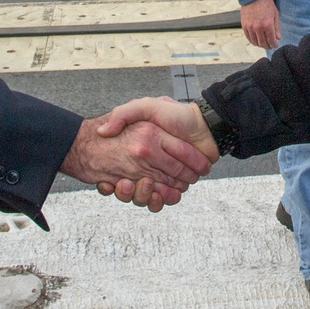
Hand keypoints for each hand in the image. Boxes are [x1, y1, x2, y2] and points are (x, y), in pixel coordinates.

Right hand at [60, 111, 212, 212]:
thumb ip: (125, 114)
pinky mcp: (173, 185)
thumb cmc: (178, 115)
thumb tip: (103, 131)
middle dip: (128, 188)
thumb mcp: (147, 106)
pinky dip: (158, 201)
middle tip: (126, 183)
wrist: (206, 125)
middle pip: (132, 183)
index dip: (114, 176)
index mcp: (140, 145)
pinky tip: (157, 196)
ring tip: (144, 186)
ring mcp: (160, 175)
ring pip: (144, 194)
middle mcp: (147, 161)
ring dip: (141, 195)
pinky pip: (161, 199)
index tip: (112, 179)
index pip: (121, 166)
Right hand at [240, 0, 280, 49]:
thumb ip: (277, 27)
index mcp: (268, 25)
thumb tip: (278, 38)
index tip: (275, 45)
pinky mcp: (244, 26)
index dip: (274, 45)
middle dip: (267, 46)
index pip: (271, 40)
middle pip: (263, 43)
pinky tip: (256, 41)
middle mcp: (258, 28)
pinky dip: (252, 41)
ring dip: (260, 45)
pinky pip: (248, 37)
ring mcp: (250, 27)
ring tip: (263, 44)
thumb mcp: (275, 14)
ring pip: (255, 42)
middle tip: (270, 46)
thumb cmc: (266, 3)